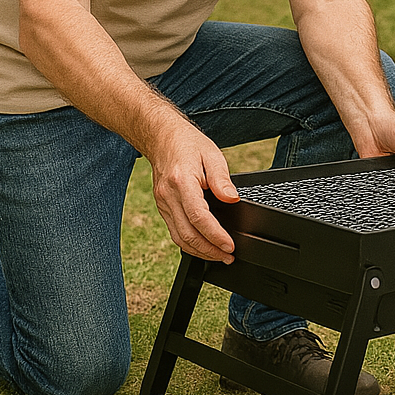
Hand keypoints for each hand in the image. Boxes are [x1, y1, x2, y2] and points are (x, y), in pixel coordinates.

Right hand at [148, 125, 239, 262]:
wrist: (162, 138)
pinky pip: (174, 231)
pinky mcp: (162, 207)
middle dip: (209, 250)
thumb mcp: (213, 155)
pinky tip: (203, 245)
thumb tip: (232, 199)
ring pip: (179, 237)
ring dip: (199, 251)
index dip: (215, 235)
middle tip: (228, 256)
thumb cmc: (188, 143)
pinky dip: (189, 242)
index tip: (229, 245)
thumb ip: (222, 179)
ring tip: (218, 255)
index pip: (199, 217)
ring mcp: (162, 203)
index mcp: (182, 182)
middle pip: (187, 234)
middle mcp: (168, 196)